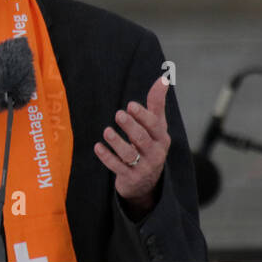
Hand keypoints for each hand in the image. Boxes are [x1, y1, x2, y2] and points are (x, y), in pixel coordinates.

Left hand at [93, 76, 170, 217]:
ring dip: (117, 142)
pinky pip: (118, 167)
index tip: (130, 105)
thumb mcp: (157, 126)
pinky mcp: (130, 178)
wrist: (146, 182)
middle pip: (142, 139)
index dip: (143, 116)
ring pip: (130, 154)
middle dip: (130, 126)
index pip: (155, 126)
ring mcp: (143, 167)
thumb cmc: (150, 145)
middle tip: (118, 114)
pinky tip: (97, 146)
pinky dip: (107, 157)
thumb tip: (163, 79)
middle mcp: (155, 153)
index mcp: (162, 138)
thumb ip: (157, 104)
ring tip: (106, 131)